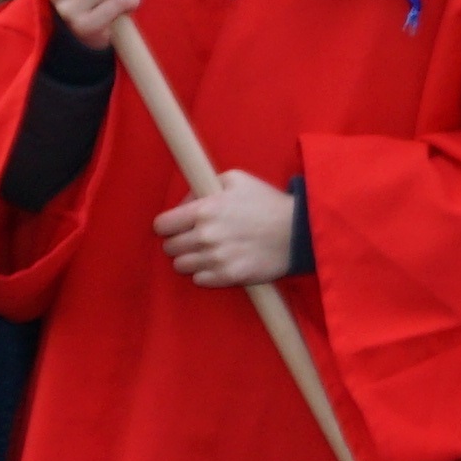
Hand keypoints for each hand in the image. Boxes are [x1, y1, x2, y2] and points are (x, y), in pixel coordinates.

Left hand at [152, 169, 298, 288]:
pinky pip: (199, 280)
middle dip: (179, 241)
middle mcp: (205, 236)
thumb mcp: (236, 180)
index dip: (168, 225)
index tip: (178, 225)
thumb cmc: (267, 202)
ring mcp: (216, 259)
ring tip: (208, 252)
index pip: (162, 225)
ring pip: (181, 266)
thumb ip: (204, 186)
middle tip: (196, 238)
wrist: (299, 232)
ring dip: (191, 259)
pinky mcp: (228, 277)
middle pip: (169, 247)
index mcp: (204, 210)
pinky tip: (219, 263)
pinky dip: (205, 273)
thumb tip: (185, 204)